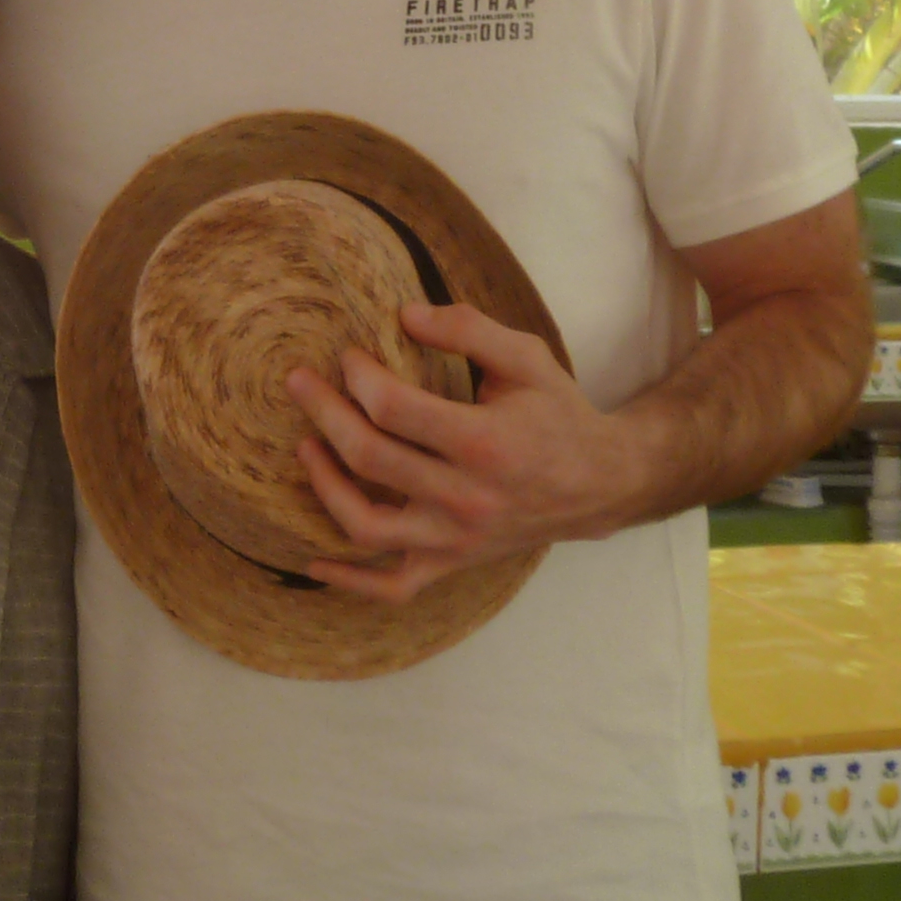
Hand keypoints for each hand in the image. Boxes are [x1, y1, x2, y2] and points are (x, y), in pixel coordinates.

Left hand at [283, 302, 652, 602]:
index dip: (358, 377)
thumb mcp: (526, 357)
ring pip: (367, 526)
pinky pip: (392, 587)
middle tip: (300, 383)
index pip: (393, 408)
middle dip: (325, 414)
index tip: (348, 356)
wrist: (600, 483)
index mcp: (484, 441)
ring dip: (324, 486)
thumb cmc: (558, 413)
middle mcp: (466, 497)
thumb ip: (467, 329)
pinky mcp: (452, 563)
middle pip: (369, 459)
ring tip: (305, 447)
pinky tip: (313, 562)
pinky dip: (349, 582)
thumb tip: (403, 313)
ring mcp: (456, 539)